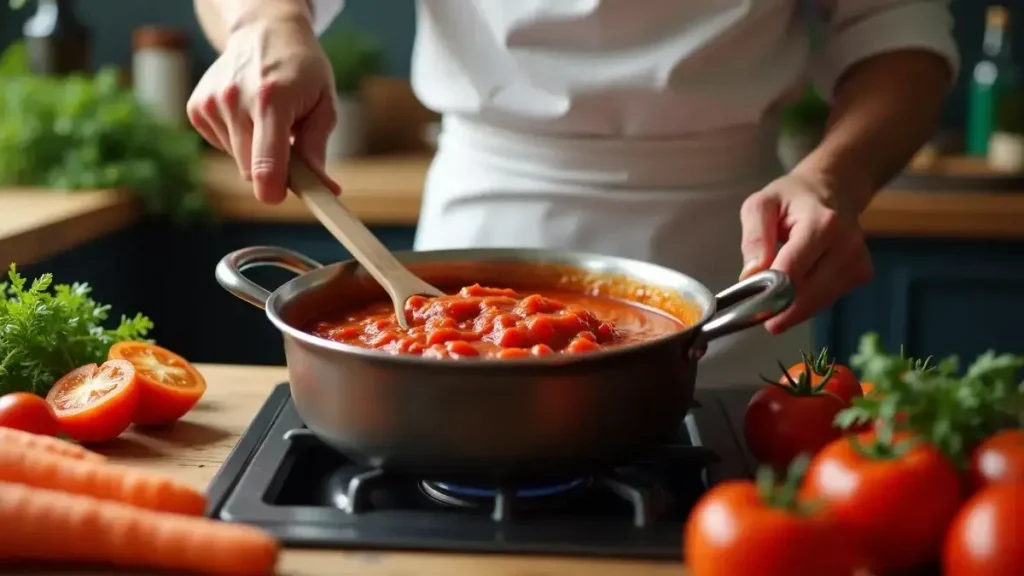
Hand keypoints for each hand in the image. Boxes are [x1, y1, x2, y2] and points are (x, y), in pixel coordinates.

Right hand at [187, 13, 339, 203]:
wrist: (264, 32)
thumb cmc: (301, 70)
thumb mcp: (324, 104)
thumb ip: (318, 149)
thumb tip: (324, 190)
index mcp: (272, 100)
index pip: (265, 161)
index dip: (273, 189)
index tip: (279, 197)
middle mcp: (235, 100)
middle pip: (249, 168)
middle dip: (272, 170)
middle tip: (290, 147)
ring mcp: (211, 103)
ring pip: (236, 160)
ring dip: (255, 152)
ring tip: (267, 120)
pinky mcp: (197, 108)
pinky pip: (222, 146)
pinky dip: (238, 140)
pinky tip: (247, 116)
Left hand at [738, 169, 873, 333]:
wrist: (833, 188)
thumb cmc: (792, 198)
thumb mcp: (761, 205)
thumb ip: (754, 238)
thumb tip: (751, 276)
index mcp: (822, 224)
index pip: (792, 272)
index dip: (768, 294)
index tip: (750, 307)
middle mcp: (847, 245)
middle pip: (807, 295)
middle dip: (779, 308)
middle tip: (756, 309)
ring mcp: (858, 262)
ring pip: (816, 303)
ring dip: (792, 307)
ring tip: (775, 290)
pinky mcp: (862, 275)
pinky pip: (826, 300)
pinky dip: (807, 301)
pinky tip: (798, 284)